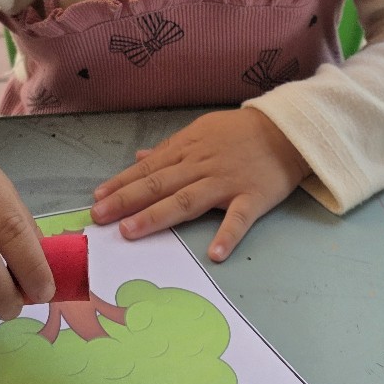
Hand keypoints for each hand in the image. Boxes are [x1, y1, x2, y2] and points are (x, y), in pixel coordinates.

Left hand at [90, 110, 309, 261]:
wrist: (287, 129)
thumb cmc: (241, 132)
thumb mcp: (201, 131)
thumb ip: (170, 148)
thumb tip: (139, 157)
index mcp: (188, 150)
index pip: (148, 169)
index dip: (121, 184)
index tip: (97, 199)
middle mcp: (201, 166)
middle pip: (159, 184)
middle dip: (126, 201)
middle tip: (99, 217)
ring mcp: (227, 182)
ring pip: (187, 200)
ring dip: (157, 215)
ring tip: (130, 231)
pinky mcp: (253, 197)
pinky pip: (239, 218)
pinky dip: (227, 235)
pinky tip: (214, 254)